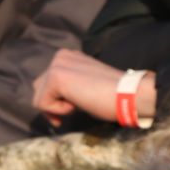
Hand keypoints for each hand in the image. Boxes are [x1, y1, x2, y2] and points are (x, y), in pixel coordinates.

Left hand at [33, 47, 151, 125]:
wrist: (131, 95)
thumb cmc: (114, 96)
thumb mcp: (86, 87)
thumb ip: (69, 87)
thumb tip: (49, 101)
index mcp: (68, 57)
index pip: (47, 82)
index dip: (56, 101)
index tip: (71, 110)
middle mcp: (60, 57)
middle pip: (38, 88)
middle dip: (51, 106)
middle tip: (72, 113)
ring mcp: (57, 65)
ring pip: (38, 97)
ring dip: (57, 109)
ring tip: (79, 105)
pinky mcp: (56, 77)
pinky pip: (42, 103)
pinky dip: (58, 111)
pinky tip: (78, 104)